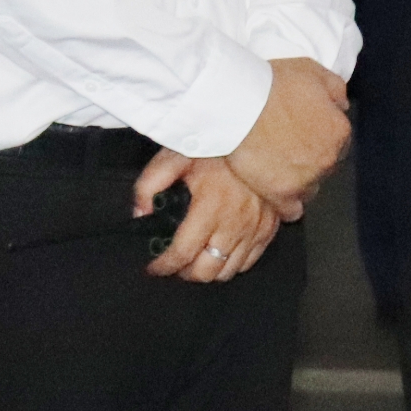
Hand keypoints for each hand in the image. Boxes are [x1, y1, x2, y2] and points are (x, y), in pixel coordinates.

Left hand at [134, 150, 283, 282]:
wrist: (259, 137)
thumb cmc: (217, 148)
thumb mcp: (174, 158)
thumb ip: (149, 185)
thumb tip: (140, 214)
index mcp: (209, 208)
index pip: (183, 253)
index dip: (164, 266)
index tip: (154, 267)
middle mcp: (234, 224)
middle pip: (207, 271)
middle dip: (186, 273)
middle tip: (175, 264)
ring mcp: (255, 228)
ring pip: (229, 270)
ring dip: (209, 271)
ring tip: (197, 260)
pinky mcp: (269, 227)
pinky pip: (251, 261)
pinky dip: (233, 264)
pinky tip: (221, 252)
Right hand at [224, 56, 347, 210]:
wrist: (238, 103)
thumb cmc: (273, 84)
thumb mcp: (314, 72)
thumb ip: (336, 90)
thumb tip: (341, 106)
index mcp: (339, 131)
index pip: (337, 143)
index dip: (319, 139)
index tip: (303, 136)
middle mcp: (328, 158)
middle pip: (324, 166)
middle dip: (310, 159)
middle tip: (287, 150)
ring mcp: (306, 179)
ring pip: (309, 188)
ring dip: (298, 181)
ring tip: (278, 171)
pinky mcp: (281, 194)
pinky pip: (292, 210)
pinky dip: (287, 206)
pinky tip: (278, 197)